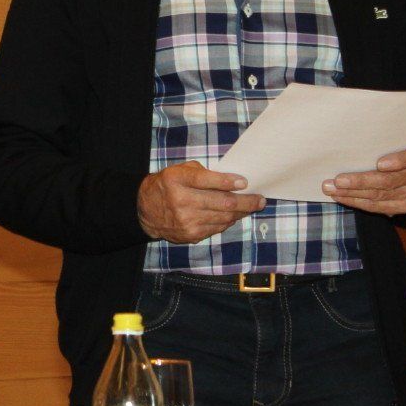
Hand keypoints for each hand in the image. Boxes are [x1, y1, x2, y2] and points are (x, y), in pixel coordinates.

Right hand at [137, 161, 265, 243]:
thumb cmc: (167, 185)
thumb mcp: (178, 171)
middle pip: (222, 202)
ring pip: (224, 218)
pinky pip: (217, 228)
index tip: (245, 182)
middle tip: (260, 199)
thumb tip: (231, 181)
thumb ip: (201, 173)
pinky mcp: (191, 234)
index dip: (227, 181)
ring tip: (252, 206)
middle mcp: (181, 201)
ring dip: (241, 212)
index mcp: (176, 180)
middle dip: (246, 201)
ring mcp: (186, 221)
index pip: (206, 180)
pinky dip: (228, 221)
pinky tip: (234, 215)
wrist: (145, 211)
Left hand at [323, 140, 405, 215]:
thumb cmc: (396, 148)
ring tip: (331, 188)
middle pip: (388, 181)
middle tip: (338, 180)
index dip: (398, 161)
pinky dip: (355, 201)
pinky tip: (340, 196)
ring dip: (351, 193)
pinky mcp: (404, 206)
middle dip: (360, 181)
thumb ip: (382, 142)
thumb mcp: (396, 140)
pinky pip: (376, 206)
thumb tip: (352, 140)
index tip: (380, 163)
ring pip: (379, 195)